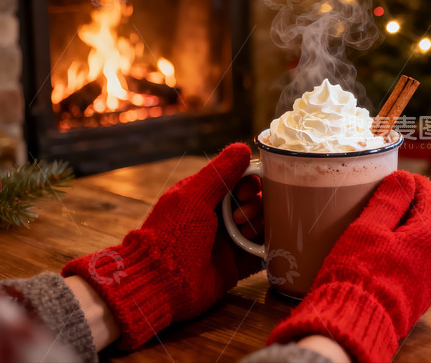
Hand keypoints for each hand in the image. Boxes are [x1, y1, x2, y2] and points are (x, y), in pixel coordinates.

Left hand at [62, 143, 262, 348]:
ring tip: (245, 235)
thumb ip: (220, 172)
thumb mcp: (194, 196)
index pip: (240, 180)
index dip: (249, 182)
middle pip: (255, 201)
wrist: (161, 282)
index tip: (245, 192)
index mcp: (205, 196)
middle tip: (240, 219)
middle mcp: (219, 217)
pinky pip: (263, 252)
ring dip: (261, 225)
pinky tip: (267, 246)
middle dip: (255, 205)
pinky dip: (269, 247)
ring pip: (262, 224)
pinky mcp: (237, 265)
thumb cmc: (173, 233)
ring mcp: (230, 241)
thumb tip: (243, 147)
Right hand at [268, 171, 430, 361]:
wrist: (356, 324)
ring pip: (421, 244)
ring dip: (403, 232)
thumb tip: (404, 178)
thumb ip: (389, 200)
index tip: (394, 178)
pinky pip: (415, 265)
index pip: (430, 196)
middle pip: (428, 220)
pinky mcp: (418, 297)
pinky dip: (401, 253)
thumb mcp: (369, 228)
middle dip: (407, 207)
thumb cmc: (359, 272)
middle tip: (380, 200)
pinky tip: (379, 255)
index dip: (412, 183)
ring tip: (376, 227)